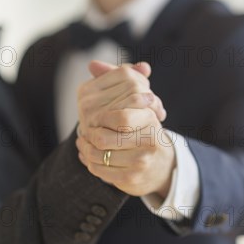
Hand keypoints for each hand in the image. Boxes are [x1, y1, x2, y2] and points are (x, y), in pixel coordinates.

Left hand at [76, 62, 175, 197]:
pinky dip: (90, 163)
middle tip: (84, 130)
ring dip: (86, 149)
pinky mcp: (132, 179)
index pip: (119, 117)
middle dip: (89, 135)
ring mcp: (141, 161)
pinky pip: (100, 170)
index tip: (91, 116)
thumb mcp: (136, 102)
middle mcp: (150, 140)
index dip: (99, 118)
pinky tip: (88, 156)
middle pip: (104, 139)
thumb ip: (116, 79)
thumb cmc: (144, 128)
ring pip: (99, 155)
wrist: (161, 165)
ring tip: (83, 142)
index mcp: (150, 119)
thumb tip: (93, 64)